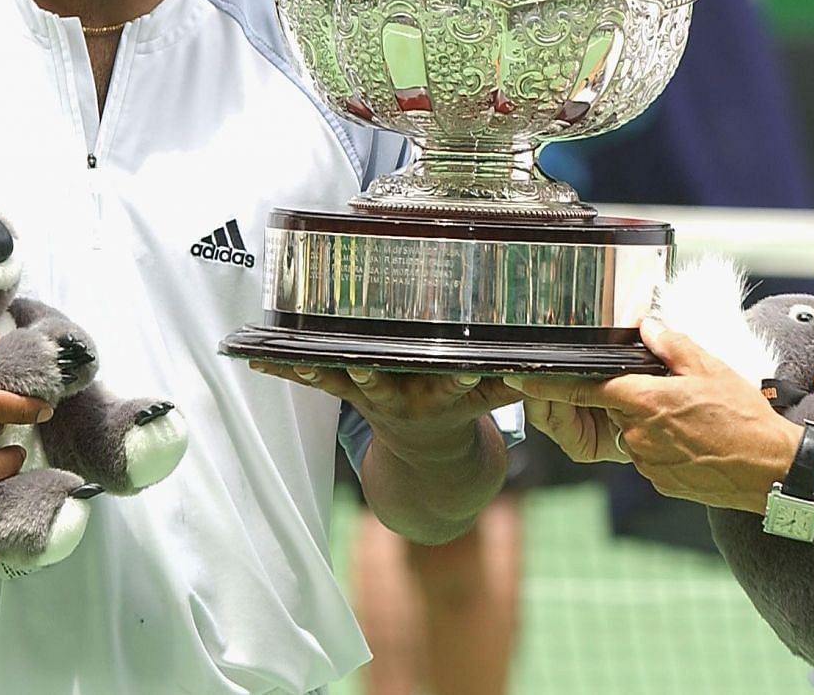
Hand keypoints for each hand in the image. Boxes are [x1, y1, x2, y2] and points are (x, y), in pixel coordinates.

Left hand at [248, 361, 519, 463]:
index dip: (454, 378)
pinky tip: (253, 354)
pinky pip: (315, 379)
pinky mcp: (349, 391)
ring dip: (313, 371)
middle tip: (353, 360)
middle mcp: (406, 399)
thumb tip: (559, 350)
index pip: (454, 384)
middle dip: (368, 372)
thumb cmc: (462, 407)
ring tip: (284, 358)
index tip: (455, 369)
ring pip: (339, 382)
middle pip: (385, 384)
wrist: (428, 463)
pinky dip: (285, 367)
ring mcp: (373, 398)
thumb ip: (513, 374)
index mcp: (444, 396)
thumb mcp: (489, 395)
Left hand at [508, 319, 800, 513]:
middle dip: (632, 396)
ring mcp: (646, 461)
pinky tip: (694, 440)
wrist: (770, 469)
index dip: (547, 382)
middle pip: (614, 407)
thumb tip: (645, 326)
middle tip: (674, 392)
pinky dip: (662, 444)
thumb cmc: (743, 417)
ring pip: (630, 431)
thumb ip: (670, 345)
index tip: (517, 376)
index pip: (584, 388)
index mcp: (643, 402)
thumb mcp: (709, 367)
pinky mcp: (659, 481)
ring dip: (648, 421)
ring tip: (692, 417)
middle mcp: (636, 434)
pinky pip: (648, 454)